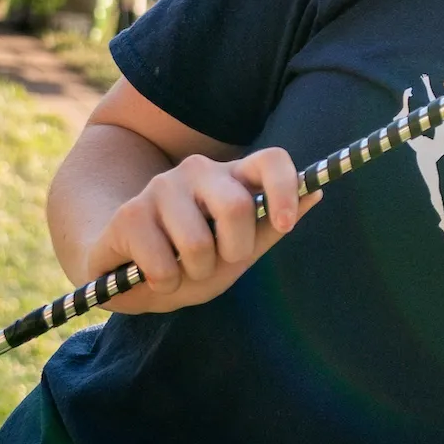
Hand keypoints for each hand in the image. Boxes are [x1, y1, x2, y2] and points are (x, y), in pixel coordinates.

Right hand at [82, 149, 316, 314]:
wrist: (127, 273)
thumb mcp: (239, 252)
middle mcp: (200, 171)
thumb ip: (272, 227)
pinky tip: (156, 277)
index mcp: (234, 177)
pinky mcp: (129, 213)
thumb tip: (316, 192)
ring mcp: (161, 187)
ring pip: (197, 242)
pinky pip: (162, 263)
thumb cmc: (192, 260)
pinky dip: (165, 284)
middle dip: (233, 251)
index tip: (286, 225)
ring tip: (182, 271)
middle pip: (235, 207)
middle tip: (219, 262)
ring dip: (194, 274)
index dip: (284, 188)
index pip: (271, 160)